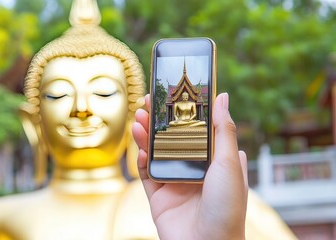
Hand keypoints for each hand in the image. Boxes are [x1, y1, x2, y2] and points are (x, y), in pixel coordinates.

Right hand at [132, 93, 247, 239]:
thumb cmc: (226, 207)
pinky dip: (142, 161)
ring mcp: (175, 183)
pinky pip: (147, 175)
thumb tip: (222, 97)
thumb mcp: (228, 163)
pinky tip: (140, 149)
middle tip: (147, 102)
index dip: (183, 112)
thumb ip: (222, 129)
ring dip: (146, 135)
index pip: (196, 129)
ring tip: (138, 118)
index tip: (172, 95)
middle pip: (171, 138)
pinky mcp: (160, 197)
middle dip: (159, 120)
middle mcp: (194, 170)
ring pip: (156, 153)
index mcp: (213, 161)